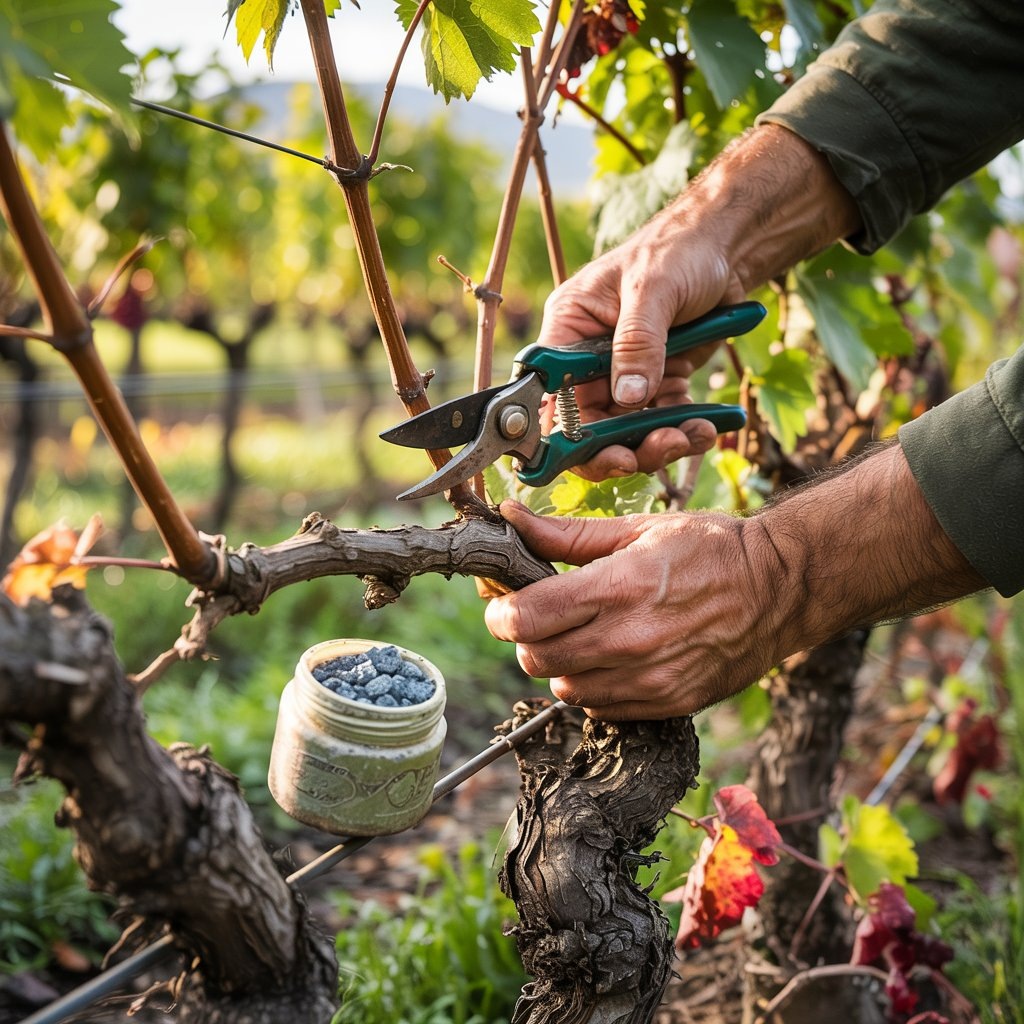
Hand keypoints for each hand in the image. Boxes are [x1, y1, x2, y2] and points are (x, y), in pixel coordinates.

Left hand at [484, 500, 785, 718]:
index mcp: (618, 587)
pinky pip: (600, 708)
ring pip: (564, 688)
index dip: (502, 611)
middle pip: (534, 658)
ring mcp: (649, 679)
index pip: (525, 617)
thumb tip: (512, 517)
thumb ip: (567, 535)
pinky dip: (593, 687)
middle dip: (526, 637)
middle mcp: (629, 639)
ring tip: (582, 636)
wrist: (778, 589)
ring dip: (560, 664)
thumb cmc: (710, 549)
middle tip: (543, 617)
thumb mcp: (638, 529)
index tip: (506, 603)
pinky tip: (611, 659)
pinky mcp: (667, 703)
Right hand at [534, 124, 861, 481]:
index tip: (600, 454)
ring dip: (658, 443)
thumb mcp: (654, 289)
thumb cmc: (678, 251)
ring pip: (627, 430)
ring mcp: (623, 373)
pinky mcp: (656, 381)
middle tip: (655, 452)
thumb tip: (628, 397)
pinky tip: (706, 427)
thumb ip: (638, 343)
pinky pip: (661, 419)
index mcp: (569, 329)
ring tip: (691, 437)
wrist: (725, 248)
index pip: (552, 393)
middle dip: (622, 446)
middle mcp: (588, 359)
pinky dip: (682, 430)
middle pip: (589, 424)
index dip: (567, 433)